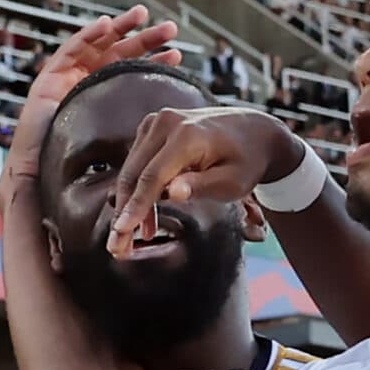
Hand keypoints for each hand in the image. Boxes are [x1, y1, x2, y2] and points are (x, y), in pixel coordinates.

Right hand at [1, 7, 179, 189]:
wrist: (38, 177)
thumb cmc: (72, 169)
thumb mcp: (112, 151)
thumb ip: (133, 142)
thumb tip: (166, 144)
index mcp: (106, 100)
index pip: (134, 75)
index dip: (154, 64)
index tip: (177, 57)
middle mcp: (88, 85)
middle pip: (120, 55)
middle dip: (145, 40)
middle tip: (171, 29)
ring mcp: (69, 79)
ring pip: (98, 46)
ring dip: (120, 27)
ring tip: (142, 14)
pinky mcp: (50, 76)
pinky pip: (70, 50)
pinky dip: (88, 35)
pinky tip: (106, 23)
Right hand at [106, 105, 299, 258]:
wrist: (252, 132)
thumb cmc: (246, 161)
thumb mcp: (232, 181)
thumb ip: (201, 187)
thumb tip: (173, 193)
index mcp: (188, 135)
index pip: (153, 176)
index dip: (136, 206)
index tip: (121, 232)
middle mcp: (167, 122)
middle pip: (135, 173)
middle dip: (125, 212)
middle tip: (117, 248)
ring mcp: (157, 122)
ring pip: (132, 170)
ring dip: (129, 205)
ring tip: (132, 241)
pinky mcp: (152, 128)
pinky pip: (138, 163)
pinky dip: (139, 190)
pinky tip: (146, 220)